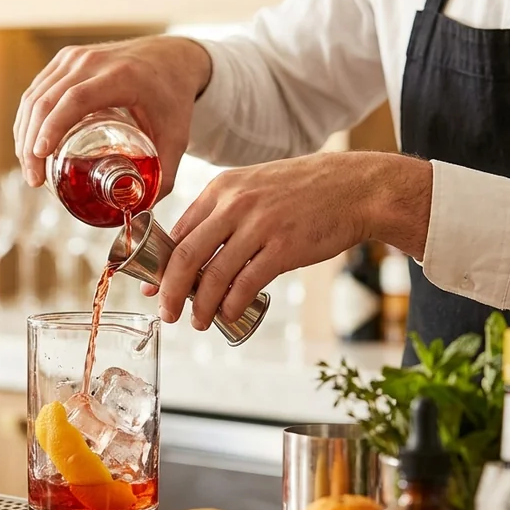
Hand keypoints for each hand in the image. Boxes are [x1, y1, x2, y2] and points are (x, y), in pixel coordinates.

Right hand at [13, 36, 212, 197]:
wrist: (172, 57)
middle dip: (31, 143)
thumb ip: (165, 175)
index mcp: (121, 76)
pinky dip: (28, 119)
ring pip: (35, 96)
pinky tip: (29, 144)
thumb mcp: (177, 136)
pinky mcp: (65, 59)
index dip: (52, 127)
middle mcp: (93, 61)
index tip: (40, 157)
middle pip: (47, 101)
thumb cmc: (173, 97)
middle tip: (34, 180)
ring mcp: (75, 57)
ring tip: (30, 169)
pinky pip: (37, 89)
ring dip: (24, 134)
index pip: (75, 100)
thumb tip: (143, 212)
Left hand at [150, 151, 432, 329]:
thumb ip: (223, 213)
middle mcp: (234, 205)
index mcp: (221, 189)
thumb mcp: (254, 186)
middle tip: (167, 314)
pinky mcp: (283, 248)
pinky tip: (228, 315)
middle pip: (186, 256)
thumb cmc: (303, 191)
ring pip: (213, 276)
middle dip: (170, 292)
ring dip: (201, 307)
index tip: (153, 288)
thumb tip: (193, 251)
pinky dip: (232, 305)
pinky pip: (246, 284)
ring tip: (199, 322)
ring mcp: (259, 226)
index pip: (179, 232)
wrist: (355, 187)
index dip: (161, 266)